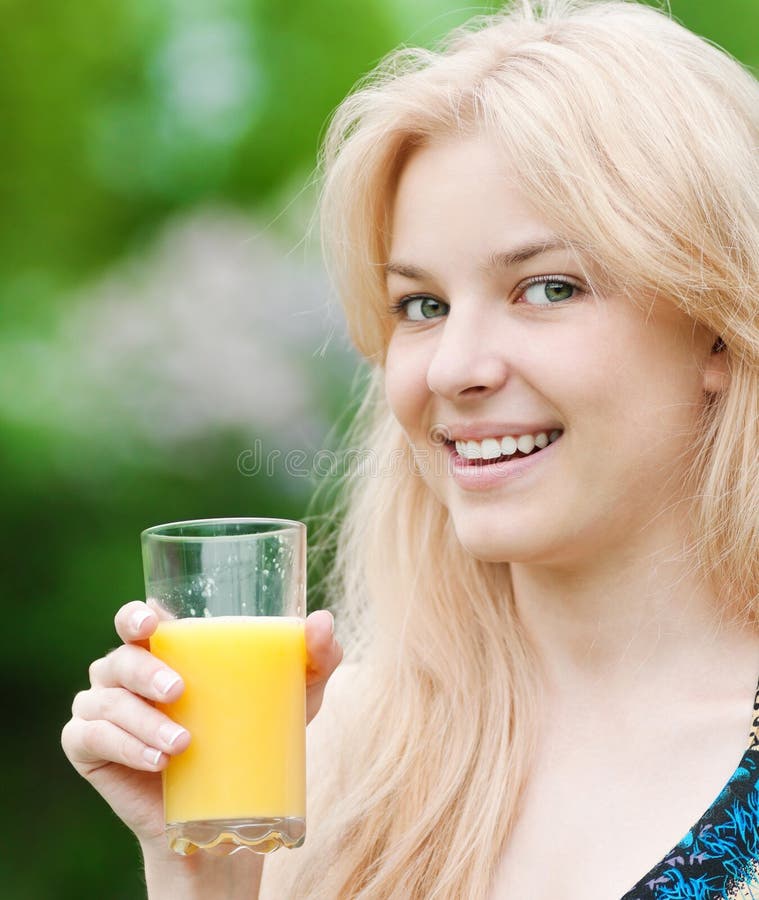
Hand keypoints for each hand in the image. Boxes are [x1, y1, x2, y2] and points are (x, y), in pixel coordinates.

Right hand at [61, 601, 342, 855]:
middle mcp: (125, 672)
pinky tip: (156, 762)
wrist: (226, 815)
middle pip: (120, 657)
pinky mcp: (88, 749)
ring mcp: (102, 709)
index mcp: (163, 649)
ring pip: (106, 701)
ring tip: (182, 744)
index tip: (154, 623)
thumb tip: (322, 620)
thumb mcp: (293, 695)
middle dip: (145, 670)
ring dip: (140, 720)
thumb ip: (315, 656)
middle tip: (180, 691)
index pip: (136, 619)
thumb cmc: (255, 734)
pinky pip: (90, 738)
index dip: (136, 615)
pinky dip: (122, 746)